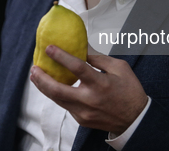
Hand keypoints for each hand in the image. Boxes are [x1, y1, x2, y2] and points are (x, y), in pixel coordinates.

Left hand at [30, 45, 147, 134]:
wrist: (135, 120)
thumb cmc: (130, 91)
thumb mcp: (120, 68)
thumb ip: (99, 59)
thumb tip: (82, 51)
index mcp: (100, 84)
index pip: (76, 68)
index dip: (61, 57)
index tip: (49, 48)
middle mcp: (89, 100)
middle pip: (57, 90)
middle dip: (42, 78)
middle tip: (34, 68)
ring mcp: (83, 112)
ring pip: (57, 99)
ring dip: (44, 87)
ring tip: (36, 75)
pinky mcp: (81, 120)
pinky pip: (65, 105)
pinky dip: (57, 94)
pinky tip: (52, 86)